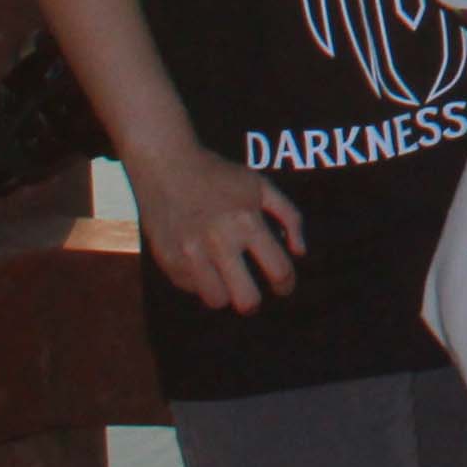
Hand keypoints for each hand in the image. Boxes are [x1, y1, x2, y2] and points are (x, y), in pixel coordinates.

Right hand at [131, 140, 303, 313]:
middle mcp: (219, 242)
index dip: (286, 284)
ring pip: (217, 301)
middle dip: (255, 301)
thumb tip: (300, 252)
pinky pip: (191, 287)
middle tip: (253, 294)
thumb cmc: (219, 176)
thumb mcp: (261, 186)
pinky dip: (200, 280)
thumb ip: (289, 216)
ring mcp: (190, 254)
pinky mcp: (168, 261)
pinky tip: (201, 261)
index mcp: (247, 222)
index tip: (284, 287)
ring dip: (225, 293)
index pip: (278, 270)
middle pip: (246, 300)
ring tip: (226, 279)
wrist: (167, 166)